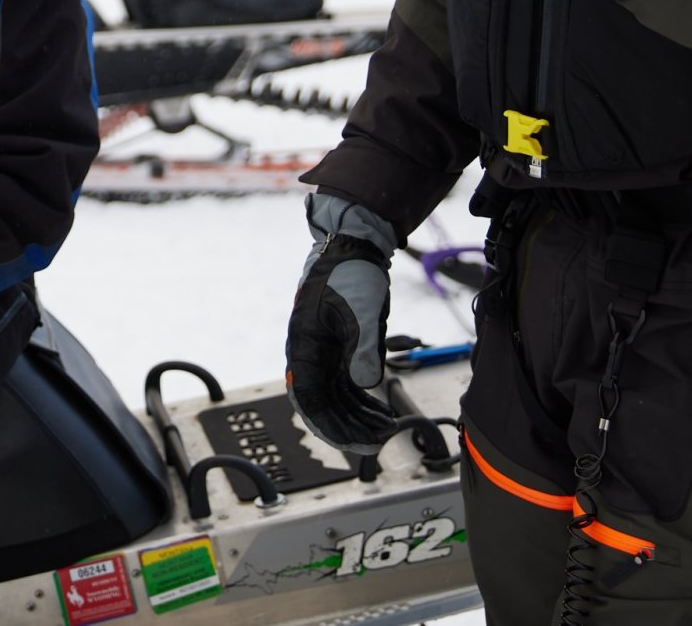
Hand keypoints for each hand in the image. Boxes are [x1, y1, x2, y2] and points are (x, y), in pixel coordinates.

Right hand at [285, 191, 400, 455]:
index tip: (356, 444)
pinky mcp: (338, 348)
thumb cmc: (351, 274)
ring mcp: (323, 352)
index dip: (331, 426)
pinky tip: (382, 413)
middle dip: (348, 428)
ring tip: (386, 431)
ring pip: (335, 398)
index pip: (311, 400)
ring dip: (357, 417)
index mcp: (305, 346)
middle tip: (379, 444)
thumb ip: (364, 349)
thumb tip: (366, 386)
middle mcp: (309, 353)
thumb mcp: (361, 311)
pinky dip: (362, 402)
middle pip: (323, 405)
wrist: (353, 247)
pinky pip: (345, 385)